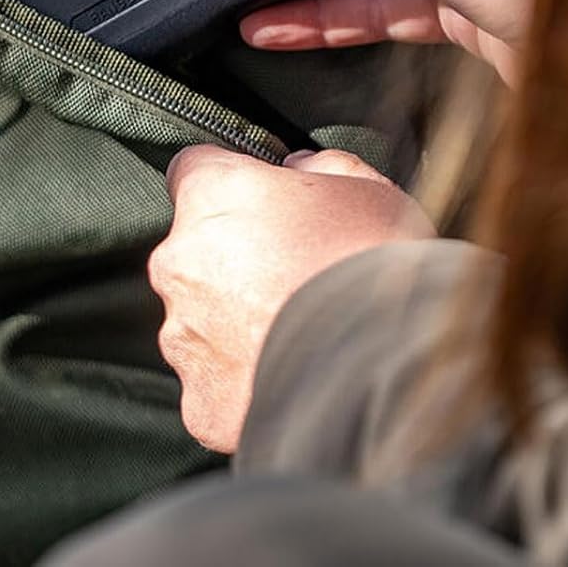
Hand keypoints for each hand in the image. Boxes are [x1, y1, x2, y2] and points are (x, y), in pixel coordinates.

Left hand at [149, 146, 434, 453]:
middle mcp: (179, 263)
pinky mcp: (201, 402)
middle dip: (231, 261)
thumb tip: (298, 166)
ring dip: (236, 324)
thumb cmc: (378, 260)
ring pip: (200, 322)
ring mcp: (184, 339)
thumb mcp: (367, 186)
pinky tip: (294, 379)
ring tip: (300, 334)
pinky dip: (244, 384)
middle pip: (192, 252)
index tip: (260, 203)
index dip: (228, 184)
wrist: (388, 366)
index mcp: (212, 196)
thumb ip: (321, 165)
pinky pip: (216, 386)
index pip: (192, 170)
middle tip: (294, 276)